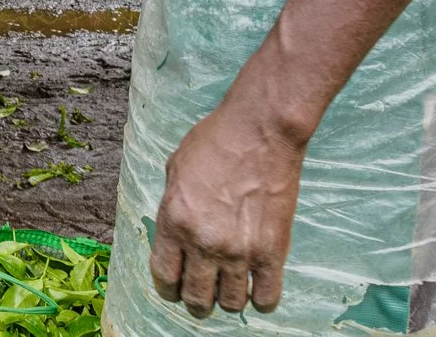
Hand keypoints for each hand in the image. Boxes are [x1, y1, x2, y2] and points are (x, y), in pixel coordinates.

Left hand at [149, 98, 305, 316]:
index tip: (174, 287)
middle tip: (202, 292)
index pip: (164, 277)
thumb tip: (174, 231)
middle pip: (196, 298)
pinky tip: (257, 287)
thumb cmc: (216, 141)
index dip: (168, 288)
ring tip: (230, 287)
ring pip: (230, 304)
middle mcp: (204, 243)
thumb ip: (172, 206)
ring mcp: (239, 251)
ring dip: (227, 300)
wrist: (260, 131)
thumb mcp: (175, 169)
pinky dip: (260, 299)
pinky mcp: (272, 252)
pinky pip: (265, 298)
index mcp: (174, 221)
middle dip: (196, 300)